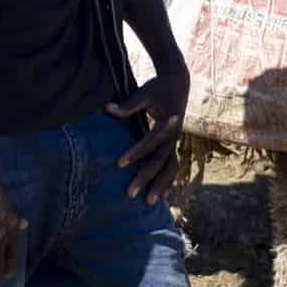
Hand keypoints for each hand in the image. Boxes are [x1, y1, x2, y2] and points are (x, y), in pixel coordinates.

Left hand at [107, 63, 189, 205]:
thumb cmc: (159, 87)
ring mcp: (176, 142)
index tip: (119, 164)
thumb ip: (128, 104)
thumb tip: (107, 108)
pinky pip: (172, 167)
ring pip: (170, 168)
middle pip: (160, 161)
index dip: (135, 153)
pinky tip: (161, 196)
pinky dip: (167, 181)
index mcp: (168, 122)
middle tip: (130, 194)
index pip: (150, 141)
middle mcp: (175, 136)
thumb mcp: (145, 92)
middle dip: (145, 178)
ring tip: (148, 202)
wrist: (179, 83)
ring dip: (160, 186)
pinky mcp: (174, 145)